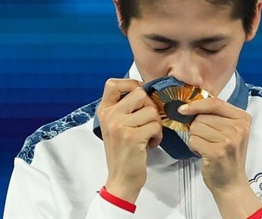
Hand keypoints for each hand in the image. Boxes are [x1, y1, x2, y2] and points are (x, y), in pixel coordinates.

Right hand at [96, 78, 162, 202]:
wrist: (121, 178)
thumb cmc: (123, 151)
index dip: (131, 84)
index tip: (140, 98)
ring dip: (156, 124)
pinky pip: (156, 125)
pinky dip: (158, 135)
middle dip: (150, 107)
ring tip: (148, 135)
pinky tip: (150, 144)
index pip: (113, 83)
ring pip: (151, 110)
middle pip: (140, 93)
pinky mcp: (132, 137)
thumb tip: (145, 89)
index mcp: (104, 110)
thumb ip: (125, 107)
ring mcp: (119, 126)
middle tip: (148, 122)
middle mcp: (109, 116)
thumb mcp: (116, 125)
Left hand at [180, 98, 261, 217]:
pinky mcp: (217, 152)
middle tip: (208, 140)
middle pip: (202, 116)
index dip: (197, 104)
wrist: (231, 182)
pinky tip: (202, 153)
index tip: (183, 108)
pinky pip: (193, 140)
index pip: (216, 103)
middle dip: (198, 127)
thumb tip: (190, 104)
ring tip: (206, 147)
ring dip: (195, 137)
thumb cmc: (228, 156)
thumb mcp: (230, 131)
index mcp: (243, 118)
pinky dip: (193, 146)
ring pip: (196, 127)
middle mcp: (238, 128)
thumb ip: (217, 115)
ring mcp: (229, 140)